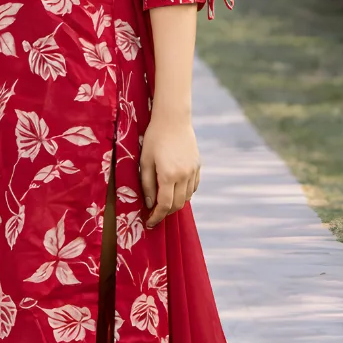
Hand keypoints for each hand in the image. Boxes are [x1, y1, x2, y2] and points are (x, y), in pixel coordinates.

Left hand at [140, 109, 199, 228]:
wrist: (173, 119)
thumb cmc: (154, 138)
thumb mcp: (144, 161)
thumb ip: (146, 184)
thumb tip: (149, 204)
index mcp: (168, 175)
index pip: (164, 205)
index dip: (156, 217)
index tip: (149, 223)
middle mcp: (184, 175)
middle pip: (177, 205)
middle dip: (165, 213)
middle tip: (154, 214)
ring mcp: (193, 171)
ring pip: (186, 197)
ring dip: (175, 203)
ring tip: (163, 201)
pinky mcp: (197, 166)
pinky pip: (193, 187)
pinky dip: (184, 193)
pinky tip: (175, 190)